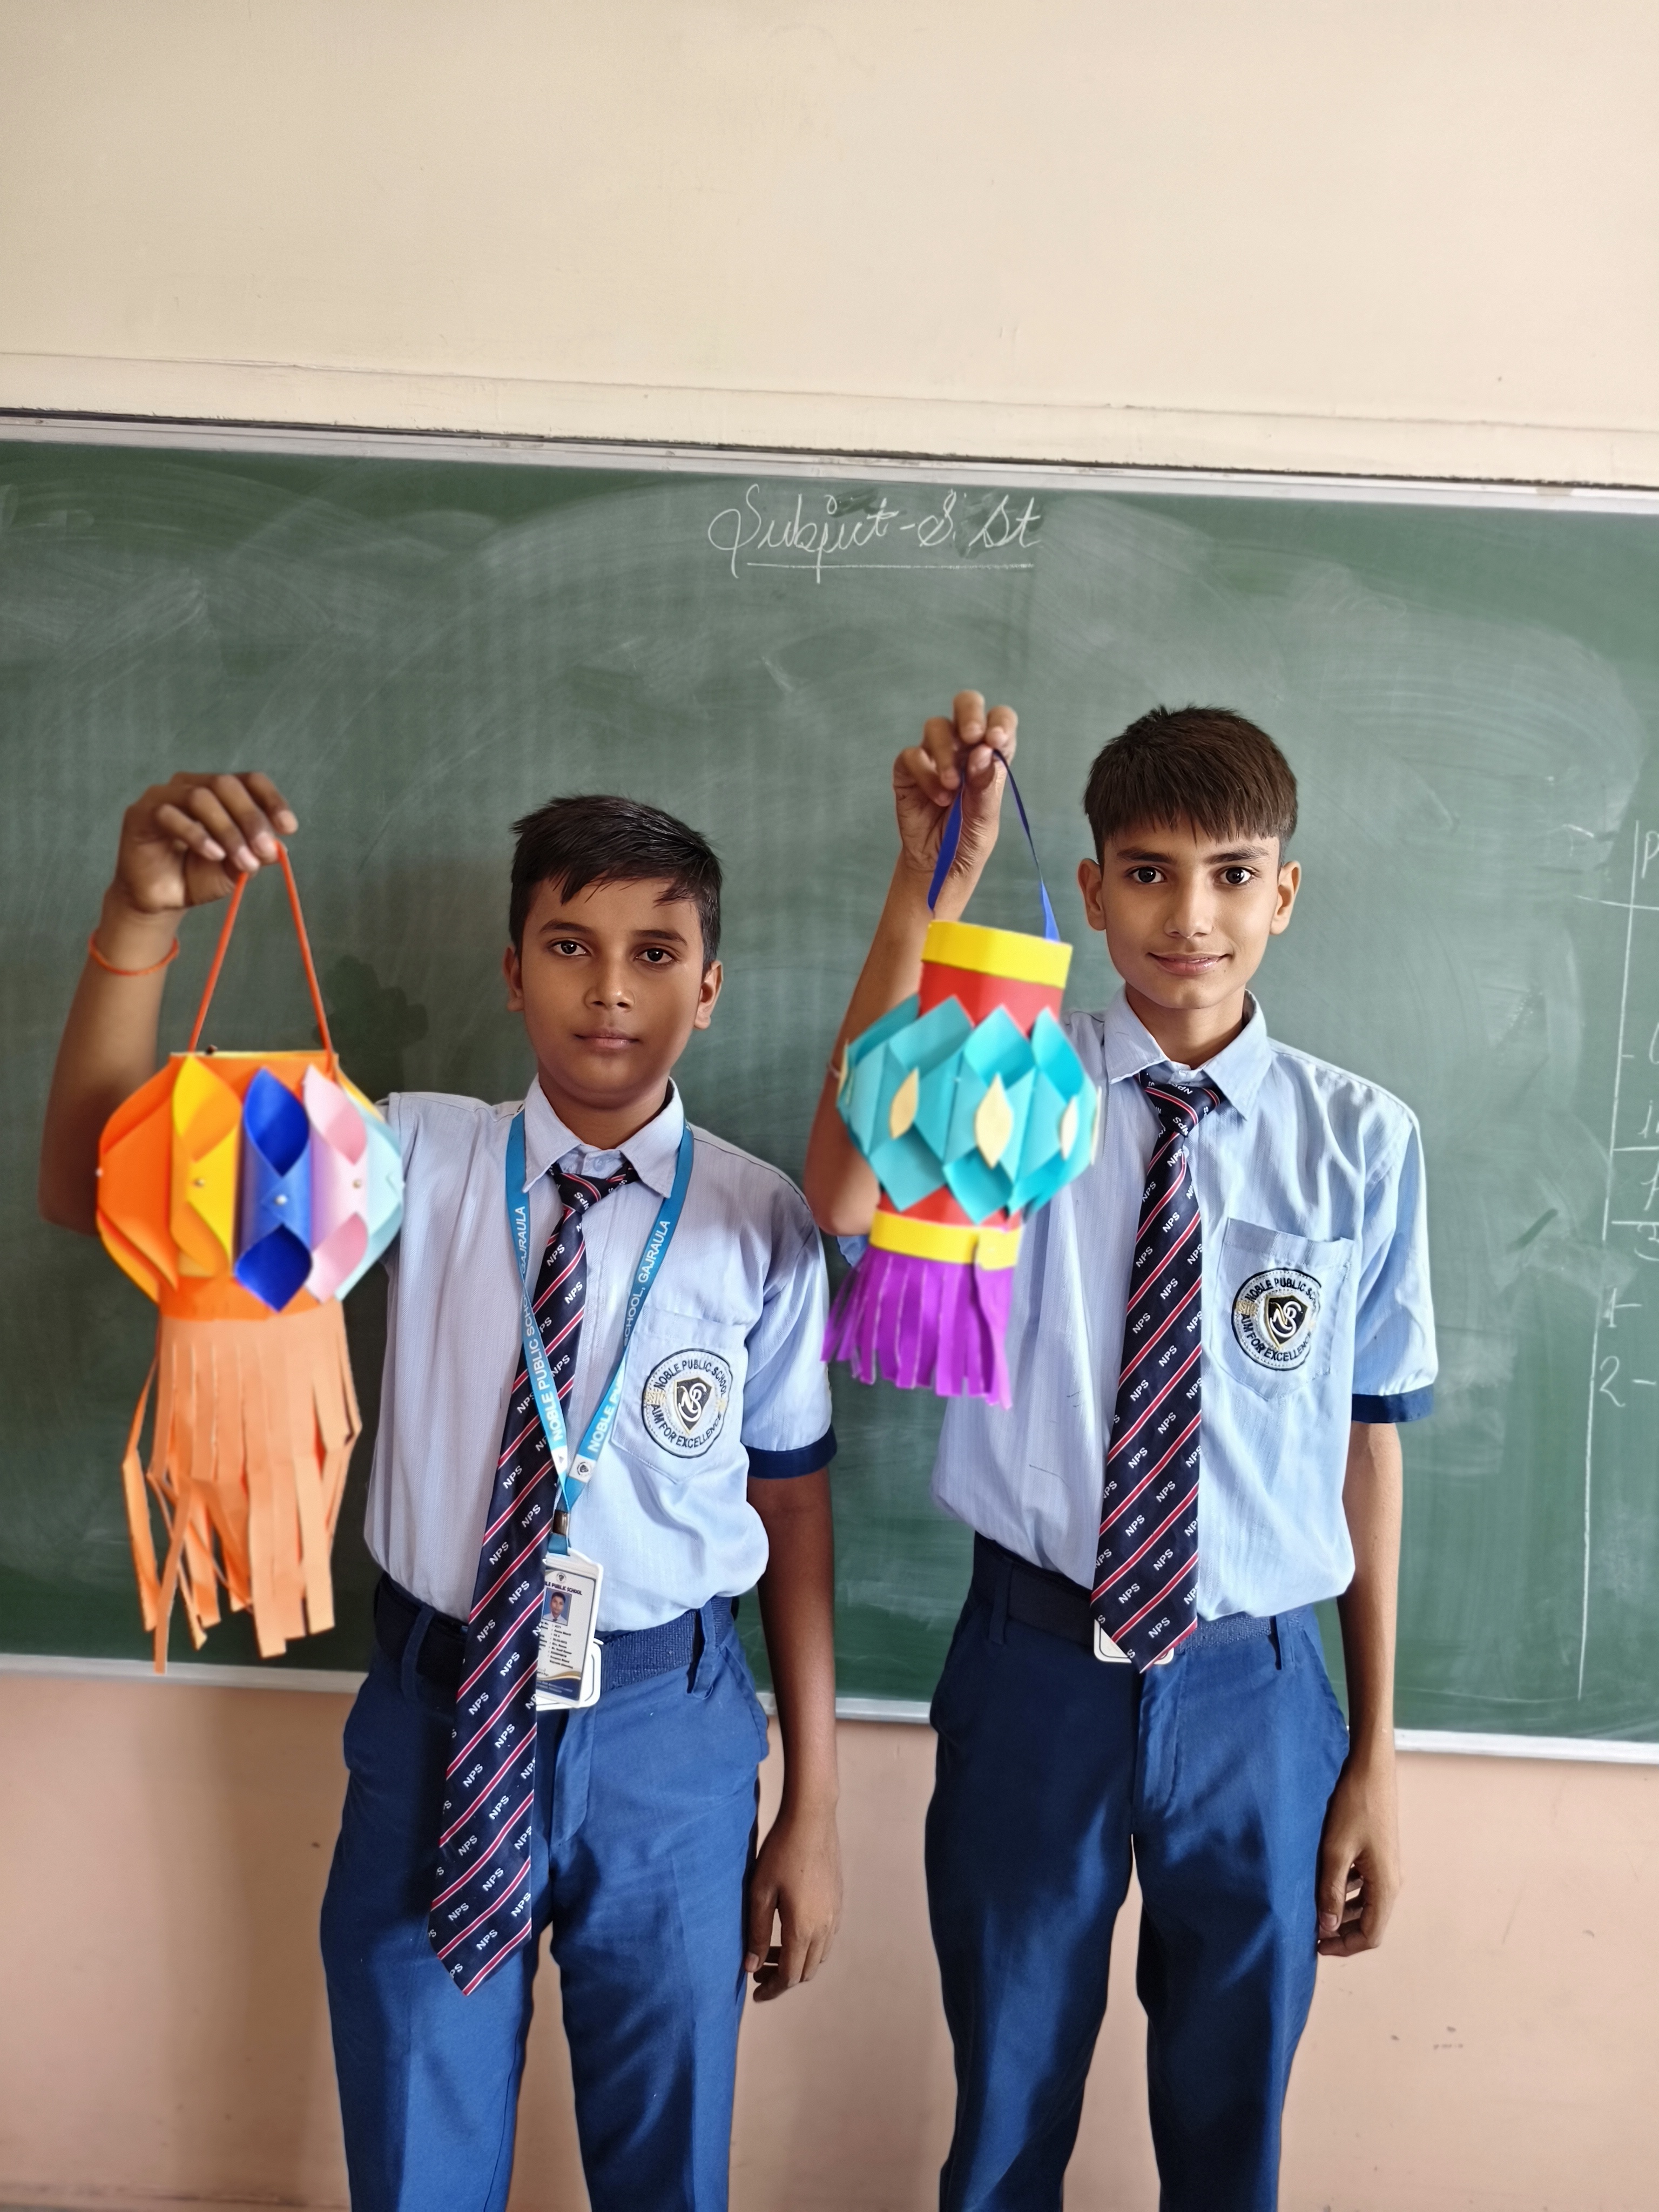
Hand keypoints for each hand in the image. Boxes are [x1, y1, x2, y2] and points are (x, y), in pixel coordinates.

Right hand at [107, 773, 298, 929]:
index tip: (288, 828)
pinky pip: (171, 815)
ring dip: (228, 831)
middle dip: (251, 819)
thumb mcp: (236, 867)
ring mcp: (164, 795)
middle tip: (264, 850)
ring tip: (240, 860)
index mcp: (219, 792)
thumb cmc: (198, 876)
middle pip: (227, 785)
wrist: (162, 899)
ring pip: (201, 797)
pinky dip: (198, 835)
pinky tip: (213, 854)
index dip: (272, 800)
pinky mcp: (141, 813)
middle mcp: (191, 786)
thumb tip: (278, 847)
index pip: (250, 781)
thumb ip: (255, 853)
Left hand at [743, 1801, 841, 2001]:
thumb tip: (749, 1967)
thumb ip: (755, 1932)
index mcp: (803, 1929)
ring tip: (769, 1950)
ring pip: (818, 1955)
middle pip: (806, 1970)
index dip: (771, 1989)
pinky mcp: (838, 1901)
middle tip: (757, 1969)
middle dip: (781, 1977)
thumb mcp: (760, 1892)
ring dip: (796, 1961)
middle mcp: (824, 1927)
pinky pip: (826, 1937)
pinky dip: (808, 1945)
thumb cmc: (780, 1852)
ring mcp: (835, 1914)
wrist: (811, 1819)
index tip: (755, 1994)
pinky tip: (789, 1929)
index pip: (789, 1976)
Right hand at [892, 690, 1017, 921]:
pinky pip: (912, 755)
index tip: (996, 740)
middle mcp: (963, 748)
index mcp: (990, 755)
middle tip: (972, 735)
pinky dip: (926, 774)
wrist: (939, 867)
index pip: (1000, 721)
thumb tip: (982, 751)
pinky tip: (937, 798)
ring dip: (946, 753)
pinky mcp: (908, 770)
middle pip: (966, 705)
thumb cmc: (968, 840)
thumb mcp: (985, 818)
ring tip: (952, 786)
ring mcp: (934, 756)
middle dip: (970, 713)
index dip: (999, 722)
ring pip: (936, 726)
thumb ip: (984, 786)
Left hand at [1315, 1746, 1400, 1956]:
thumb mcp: (1335, 1851)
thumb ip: (1330, 1891)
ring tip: (1313, 1909)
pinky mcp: (1378, 1855)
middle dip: (1342, 1932)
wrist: (1370, 1770)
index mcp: (1386, 1887)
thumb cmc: (1353, 1807)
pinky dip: (1346, 1892)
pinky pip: (1364, 1885)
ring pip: (1366, 1904)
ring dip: (1343, 1912)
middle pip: (1370, 1923)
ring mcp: (1386, 1868)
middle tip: (1310, 1931)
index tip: (1316, 1945)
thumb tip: (1326, 1927)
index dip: (1344, 1946)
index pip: (1371, 1935)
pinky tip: (1325, 1883)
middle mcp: (1391, 1881)